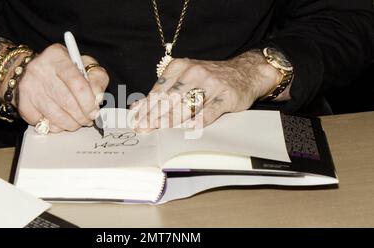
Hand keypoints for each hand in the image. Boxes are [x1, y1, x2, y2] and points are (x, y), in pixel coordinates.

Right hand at [14, 44, 108, 132]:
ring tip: (77, 122)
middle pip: (67, 102)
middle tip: (88, 119)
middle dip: (82, 116)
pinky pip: (43, 123)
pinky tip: (60, 120)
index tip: (95, 111)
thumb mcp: (85, 66)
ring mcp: (29, 87)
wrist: (33, 72)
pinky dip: (56, 126)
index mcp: (57, 56)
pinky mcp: (22, 103)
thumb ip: (97, 80)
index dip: (89, 102)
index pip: (78, 84)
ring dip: (71, 124)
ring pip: (56, 116)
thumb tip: (97, 99)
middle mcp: (40, 69)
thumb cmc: (65, 71)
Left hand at [131, 50, 281, 132]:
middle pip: (170, 98)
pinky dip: (199, 122)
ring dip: (171, 120)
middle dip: (154, 115)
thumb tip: (137, 107)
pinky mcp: (226, 96)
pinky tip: (190, 130)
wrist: (245, 72)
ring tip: (159, 130)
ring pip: (187, 105)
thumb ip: (162, 91)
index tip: (136, 119)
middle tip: (143, 128)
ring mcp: (212, 84)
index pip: (159, 89)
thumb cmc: (209, 77)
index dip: (146, 106)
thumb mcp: (184, 77)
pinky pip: (209, 112)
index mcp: (181, 66)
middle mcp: (195, 73)